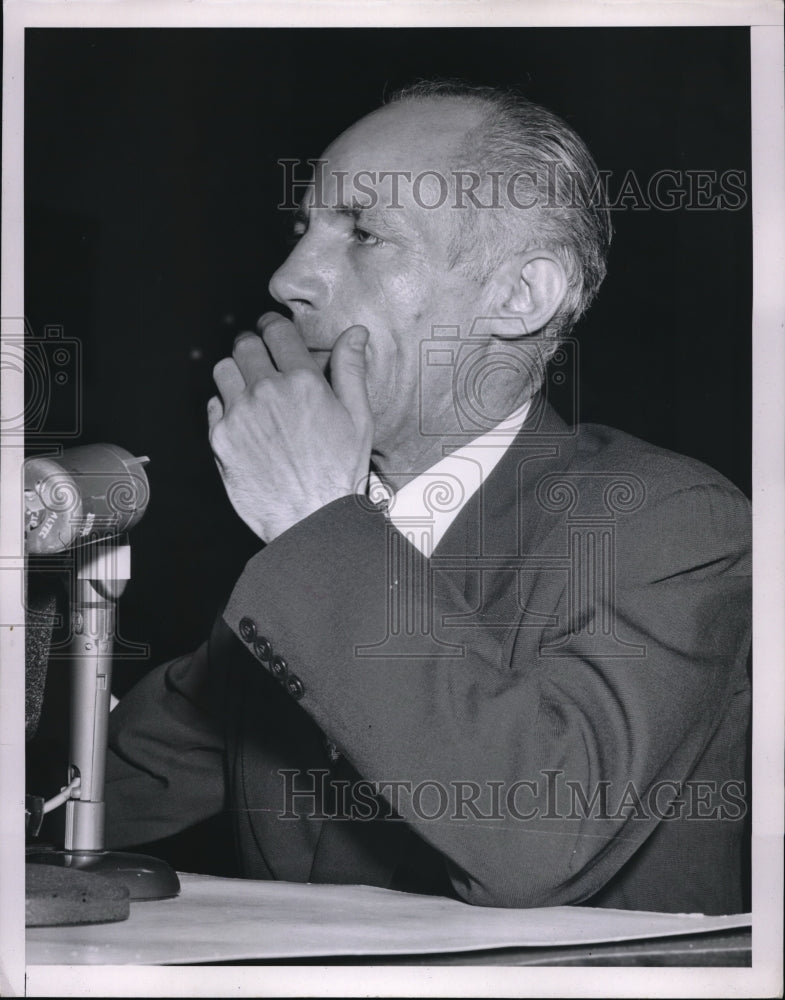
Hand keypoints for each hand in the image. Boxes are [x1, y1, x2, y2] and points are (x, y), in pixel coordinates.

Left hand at [207, 312, 372, 542]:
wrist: (310, 518)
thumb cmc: (338, 472)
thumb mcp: (358, 418)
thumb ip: (351, 370)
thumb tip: (355, 333)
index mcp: (302, 382)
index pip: (276, 331)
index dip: (274, 327)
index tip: (272, 331)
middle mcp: (267, 392)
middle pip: (245, 345)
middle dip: (254, 346)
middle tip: (261, 358)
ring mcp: (240, 414)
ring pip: (223, 370)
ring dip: (236, 373)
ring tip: (250, 388)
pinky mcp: (220, 438)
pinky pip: (212, 405)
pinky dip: (225, 406)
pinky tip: (244, 420)